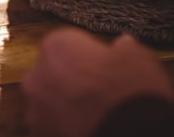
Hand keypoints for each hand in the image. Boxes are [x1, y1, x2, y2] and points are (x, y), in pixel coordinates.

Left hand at [23, 28, 173, 136]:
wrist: (129, 134)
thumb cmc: (132, 92)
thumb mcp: (140, 61)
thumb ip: (125, 49)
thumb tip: (124, 44)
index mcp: (55, 46)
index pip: (67, 46)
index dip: (89, 59)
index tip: (106, 70)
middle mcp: (36, 75)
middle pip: (52, 76)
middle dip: (71, 84)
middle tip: (100, 97)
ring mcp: (33, 109)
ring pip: (49, 105)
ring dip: (66, 109)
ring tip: (96, 118)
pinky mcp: (37, 135)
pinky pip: (50, 128)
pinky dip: (63, 130)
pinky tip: (88, 131)